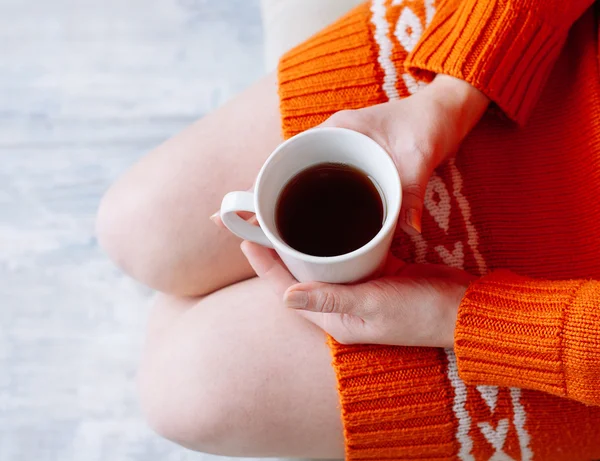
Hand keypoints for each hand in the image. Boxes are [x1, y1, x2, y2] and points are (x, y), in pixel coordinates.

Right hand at [211, 75, 487, 233]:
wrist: (445, 113)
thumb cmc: (428, 125)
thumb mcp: (418, 156)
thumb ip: (411, 192)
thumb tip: (409, 231)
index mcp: (335, 132)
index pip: (285, 158)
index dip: (261, 185)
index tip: (243, 211)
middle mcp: (329, 142)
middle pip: (287, 175)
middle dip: (268, 202)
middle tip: (254, 234)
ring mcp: (338, 153)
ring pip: (303, 184)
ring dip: (289, 207)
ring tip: (276, 240)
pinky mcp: (351, 166)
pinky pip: (324, 188)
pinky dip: (315, 208)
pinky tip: (315, 234)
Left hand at [241, 241, 475, 346]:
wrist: (464, 310)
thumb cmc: (421, 313)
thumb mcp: (375, 304)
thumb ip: (331, 298)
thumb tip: (285, 296)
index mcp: (334, 318)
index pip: (287, 290)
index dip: (264, 266)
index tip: (245, 238)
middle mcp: (340, 305)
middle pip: (299, 275)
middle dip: (277, 252)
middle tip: (259, 222)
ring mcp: (357, 289)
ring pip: (320, 263)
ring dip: (301, 243)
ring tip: (282, 216)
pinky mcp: (375, 274)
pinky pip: (345, 255)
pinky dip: (331, 239)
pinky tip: (323, 219)